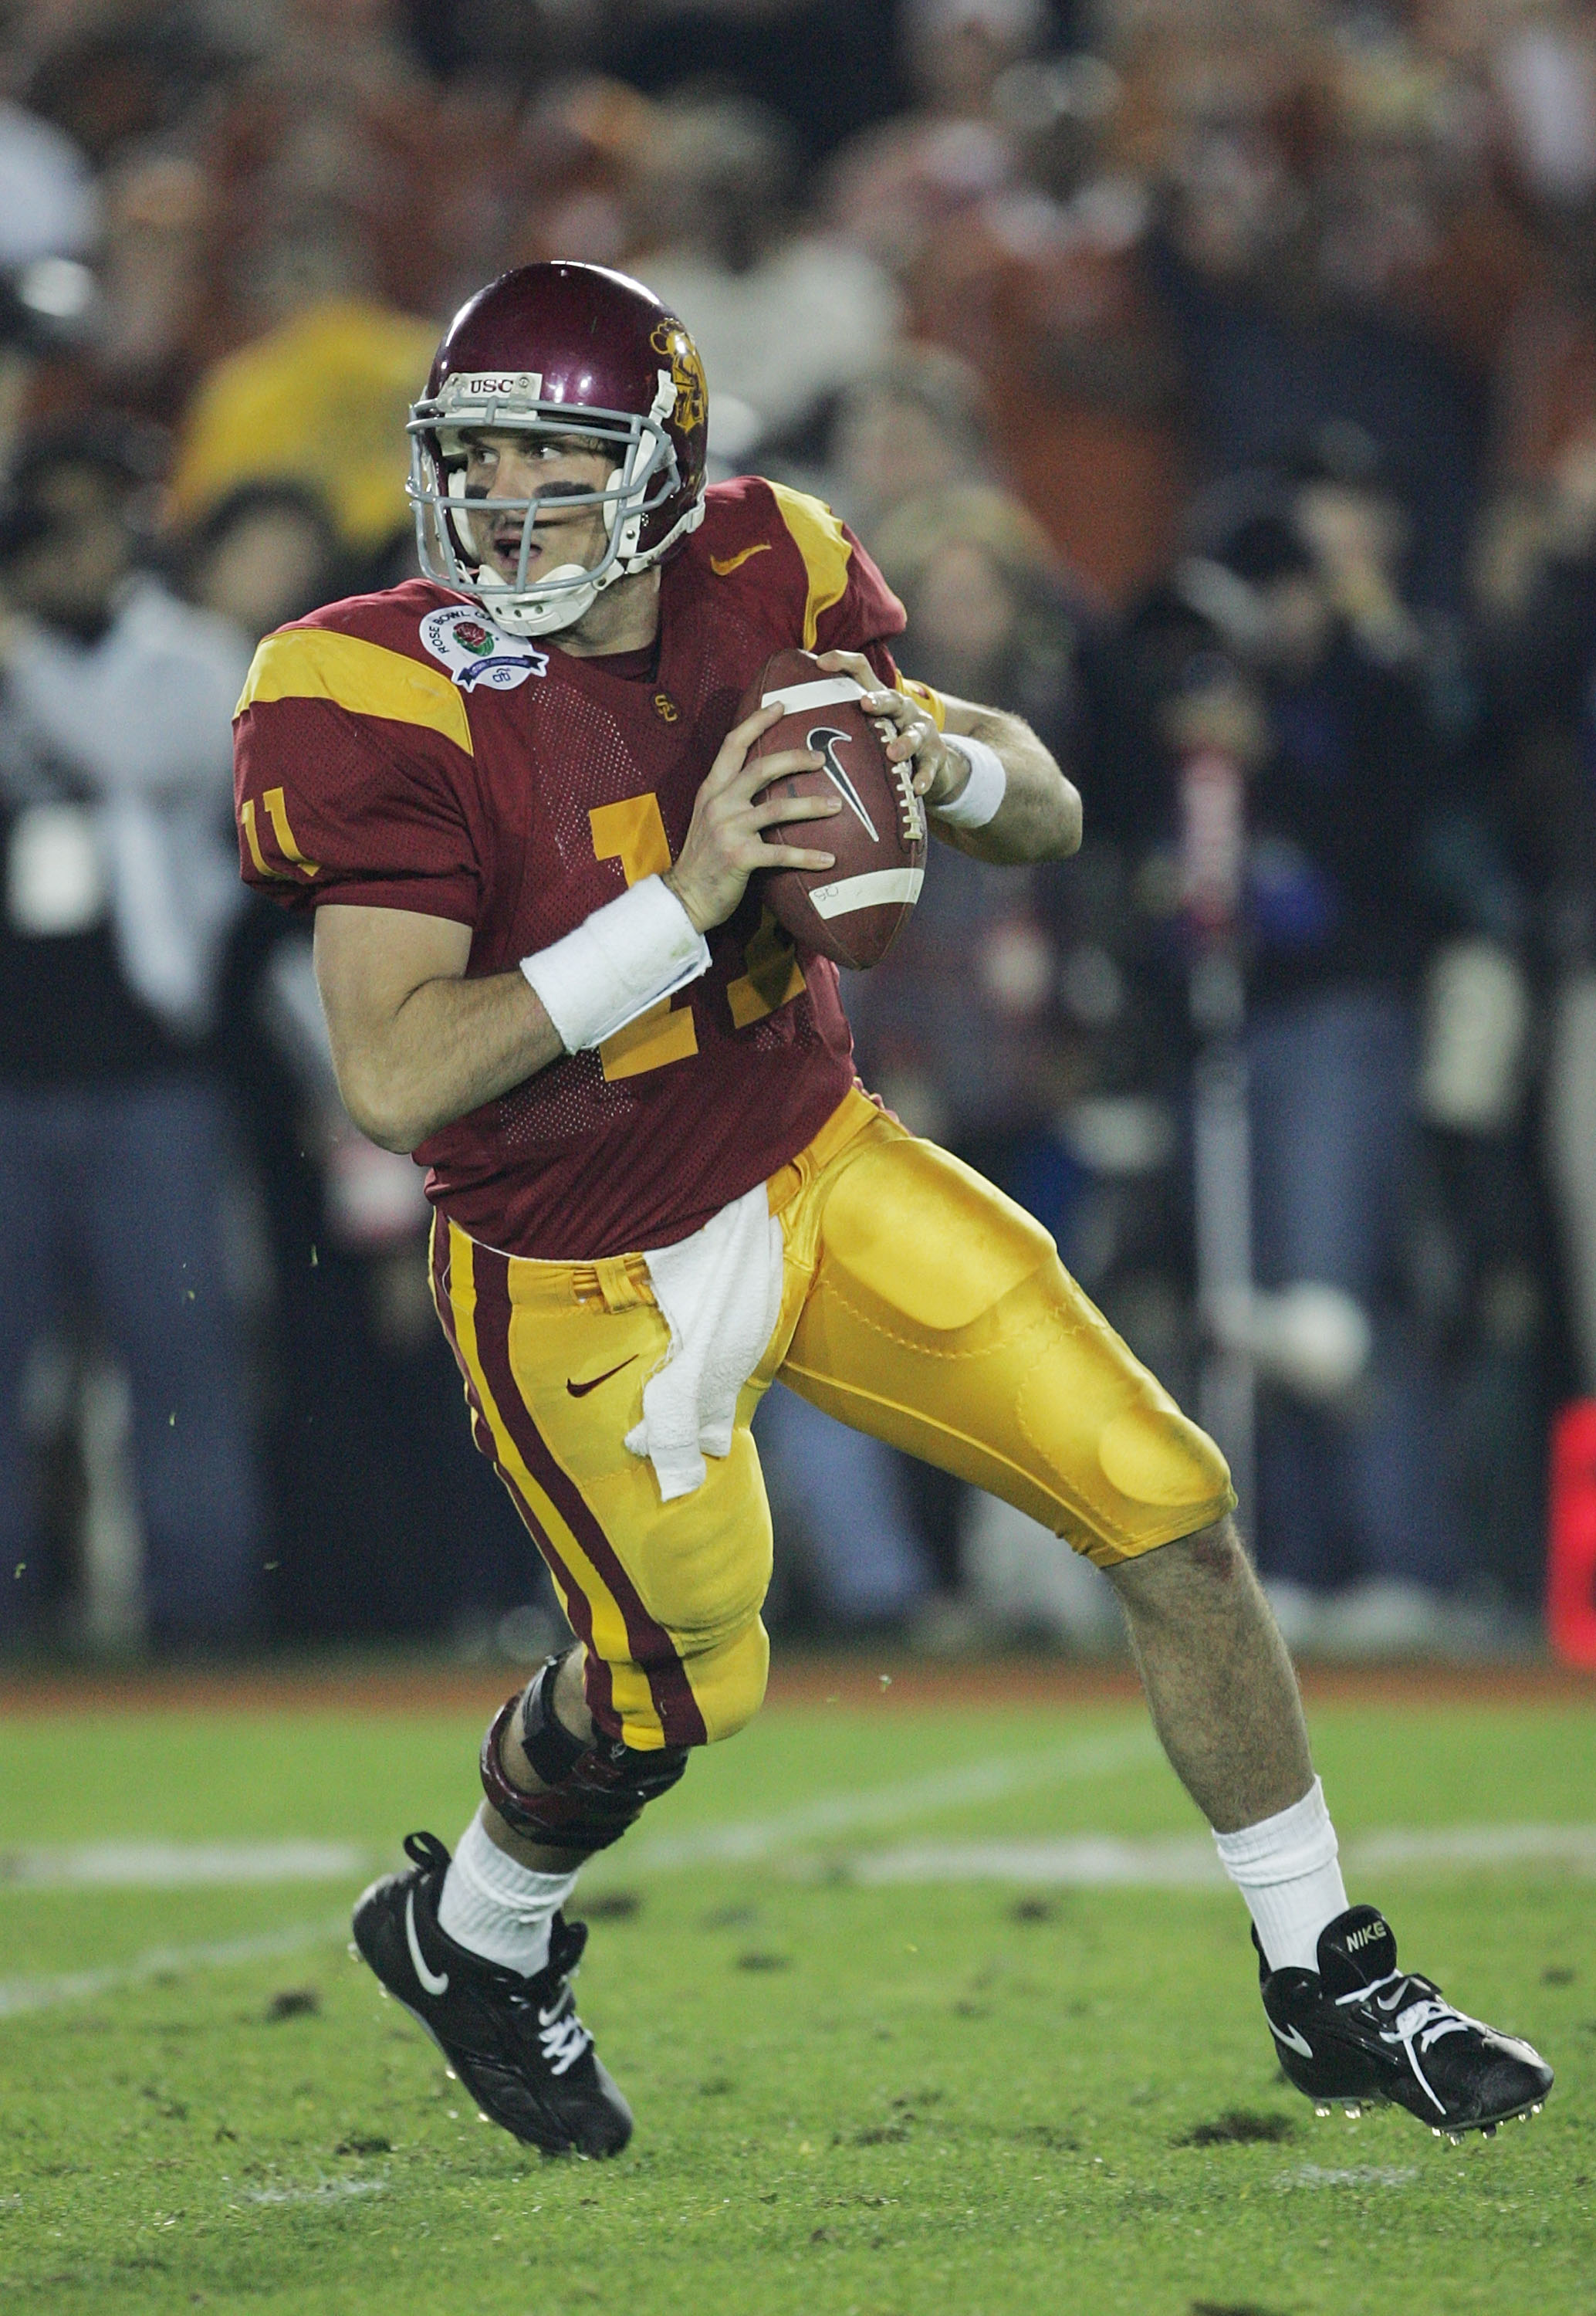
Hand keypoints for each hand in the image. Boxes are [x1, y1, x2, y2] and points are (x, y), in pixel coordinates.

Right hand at [663, 700, 838, 932]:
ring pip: (777, 808)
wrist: (685, 896)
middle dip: (795, 759)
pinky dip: (807, 856)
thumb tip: (764, 781)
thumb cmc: (704, 858)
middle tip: (822, 758)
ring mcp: (729, 829)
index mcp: (712, 789)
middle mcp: (719, 803)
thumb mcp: (710, 818)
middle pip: (762, 768)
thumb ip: (731, 796)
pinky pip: (781, 853)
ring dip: (811, 806)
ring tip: (836, 805)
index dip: (758, 721)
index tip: (782, 705)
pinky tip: (829, 860)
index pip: (734, 744)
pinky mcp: (739, 857)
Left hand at [813, 648, 967, 812]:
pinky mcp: (935, 756)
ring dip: (904, 742)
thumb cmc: (885, 742)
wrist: (932, 763)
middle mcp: (902, 709)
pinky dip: (924, 777)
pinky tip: (917, 787)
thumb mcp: (864, 726)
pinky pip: (930, 767)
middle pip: (891, 697)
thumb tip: (779, 715)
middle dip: (879, 700)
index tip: (819, 663)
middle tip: (865, 704)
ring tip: (893, 752)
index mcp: (879, 697)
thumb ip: (834, 720)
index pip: (861, 670)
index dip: (842, 662)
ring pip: (914, 733)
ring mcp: (921, 731)